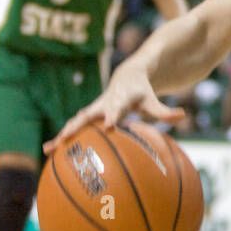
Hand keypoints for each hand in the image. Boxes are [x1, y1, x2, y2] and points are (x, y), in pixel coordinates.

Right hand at [43, 65, 183, 153]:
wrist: (126, 76)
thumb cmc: (142, 92)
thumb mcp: (153, 101)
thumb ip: (165, 110)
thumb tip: (182, 116)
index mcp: (119, 100)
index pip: (116, 109)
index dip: (112, 116)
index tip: (108, 125)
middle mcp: (102, 104)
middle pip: (86, 116)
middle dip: (76, 127)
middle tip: (65, 140)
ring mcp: (93, 110)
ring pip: (75, 122)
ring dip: (62, 134)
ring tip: (48, 150)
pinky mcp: (88, 115)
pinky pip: (74, 128)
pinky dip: (63, 138)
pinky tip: (50, 154)